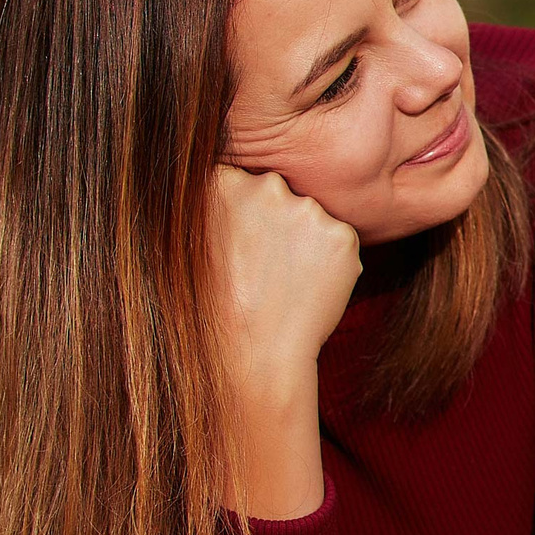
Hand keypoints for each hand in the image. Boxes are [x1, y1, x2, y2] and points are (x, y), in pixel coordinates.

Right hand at [207, 165, 360, 514]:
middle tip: (260, 266)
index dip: (240, 212)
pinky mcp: (342, 234)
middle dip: (273, 221)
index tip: (238, 240)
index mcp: (219, 181)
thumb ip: (214, 205)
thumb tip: (230, 183)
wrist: (251, 356)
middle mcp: (265, 185)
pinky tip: (304, 287)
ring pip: (310, 215)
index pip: (240, 178)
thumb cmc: (212, 306)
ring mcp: (306, 208)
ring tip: (280, 280)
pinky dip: (328, 261)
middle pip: (277, 192)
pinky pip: (338, 239)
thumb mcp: (193, 244)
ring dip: (302, 240)